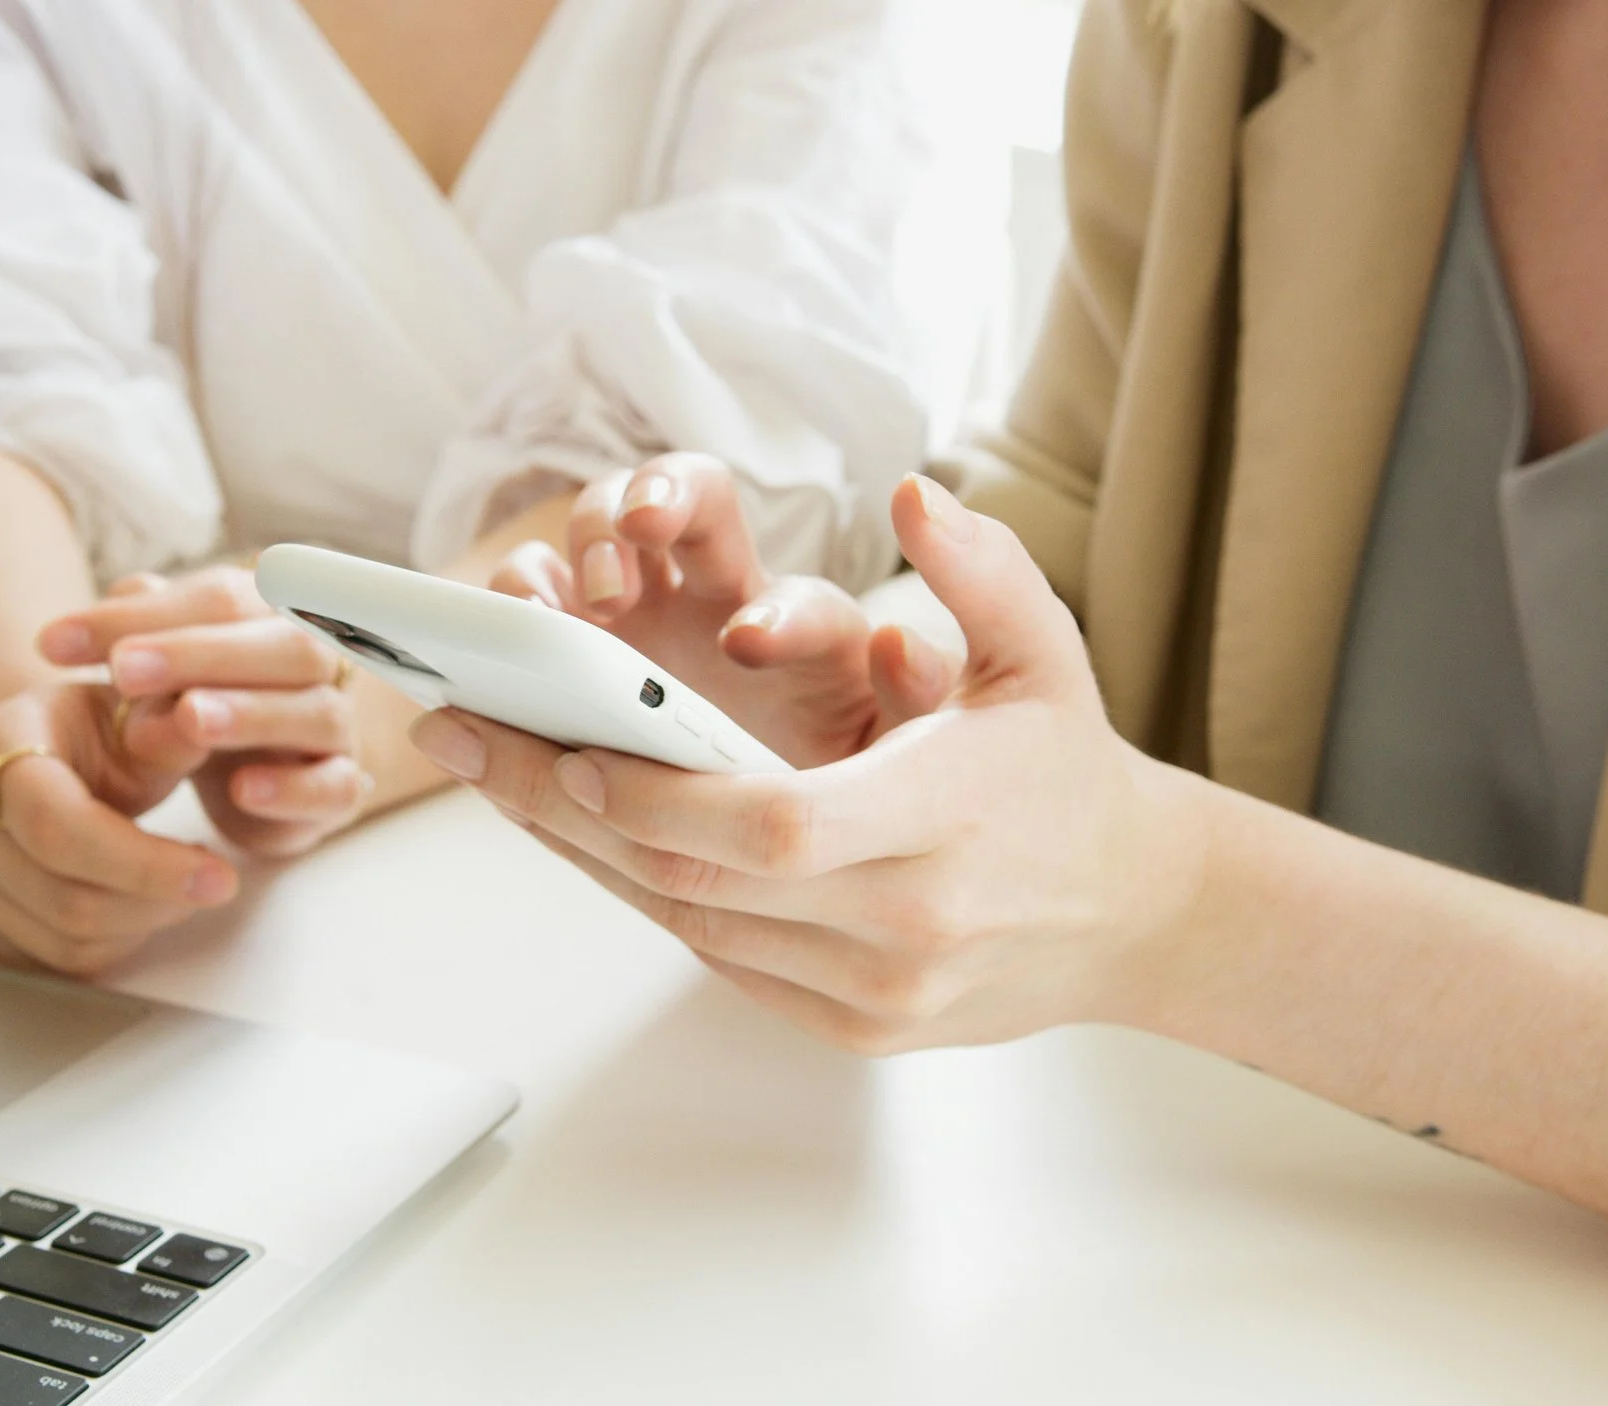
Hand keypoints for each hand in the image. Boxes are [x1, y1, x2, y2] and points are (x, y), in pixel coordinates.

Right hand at [0, 679, 239, 978]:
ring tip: (170, 884)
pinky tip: (128, 902)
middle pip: (67, 901)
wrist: (23, 756)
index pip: (60, 827)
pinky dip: (108, 945)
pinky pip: (51, 966)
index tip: (219, 877)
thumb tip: (201, 721)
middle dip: (157, 902)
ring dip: (140, 926)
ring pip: (65, 944)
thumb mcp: (130, 715)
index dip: (145, 864)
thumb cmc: (87, 734)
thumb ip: (167, 730)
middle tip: (211, 882)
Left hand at [41, 565, 371, 857]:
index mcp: (272, 612)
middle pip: (282, 643)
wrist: (270, 765)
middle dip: (202, 653)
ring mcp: (334, 725)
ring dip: (252, 713)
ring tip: (190, 719)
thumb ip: (125, 640)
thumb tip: (62, 634)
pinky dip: (292, 787)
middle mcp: (315, 661)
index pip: (219, 598)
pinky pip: (333, 785)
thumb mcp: (160, 665)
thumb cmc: (207, 695)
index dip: (143, 617)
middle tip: (124, 671)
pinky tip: (242, 791)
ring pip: (315, 710)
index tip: (55, 643)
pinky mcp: (340, 788)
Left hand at [419, 475, 1212, 1053]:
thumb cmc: (1067, 771)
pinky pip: (721, 960)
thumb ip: (979, 571)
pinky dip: (646, 893)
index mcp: (948, 820)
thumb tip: (914, 494)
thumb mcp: (1046, 653)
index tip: (568, 745)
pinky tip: (580, 832)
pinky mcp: (853, 1028)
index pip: (772, 824)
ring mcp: (876, 990)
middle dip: (566, 812)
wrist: (1135, 913)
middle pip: (700, 882)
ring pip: (693, 927)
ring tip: (497, 777)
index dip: (656, 792)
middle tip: (471, 740)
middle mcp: (907, 923)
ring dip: (585, 853)